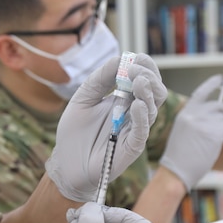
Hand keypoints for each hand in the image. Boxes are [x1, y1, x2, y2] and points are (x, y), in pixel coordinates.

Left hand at [46, 53, 166, 201]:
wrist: (67, 164)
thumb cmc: (75, 132)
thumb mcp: (83, 98)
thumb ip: (100, 79)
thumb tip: (119, 59)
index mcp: (124, 98)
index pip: (144, 77)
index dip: (143, 65)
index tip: (133, 58)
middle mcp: (134, 111)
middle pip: (155, 89)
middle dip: (148, 75)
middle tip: (134, 70)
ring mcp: (135, 128)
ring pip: (153, 107)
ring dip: (148, 92)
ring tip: (137, 81)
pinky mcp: (132, 146)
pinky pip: (143, 130)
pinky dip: (142, 117)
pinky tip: (137, 105)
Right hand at [159, 75, 222, 190]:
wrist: (175, 171)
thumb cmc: (179, 156)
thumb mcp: (182, 130)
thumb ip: (195, 119)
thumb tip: (213, 114)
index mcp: (185, 113)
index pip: (201, 93)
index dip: (212, 84)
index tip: (220, 78)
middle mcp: (194, 115)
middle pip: (219, 105)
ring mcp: (204, 124)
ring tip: (214, 139)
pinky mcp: (213, 134)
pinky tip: (217, 143)